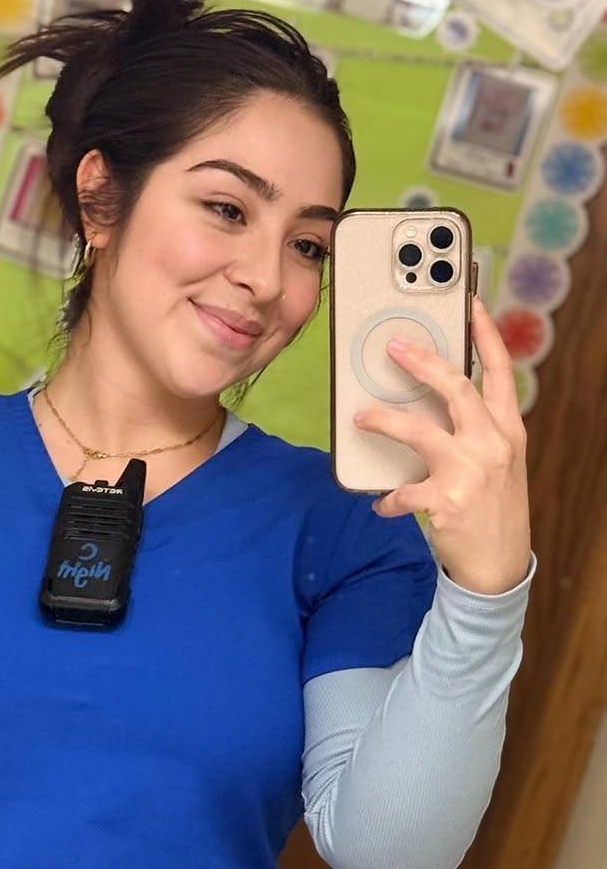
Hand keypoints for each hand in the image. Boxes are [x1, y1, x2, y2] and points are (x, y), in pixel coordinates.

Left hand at [352, 296, 531, 594]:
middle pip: (456, 388)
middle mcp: (493, 443)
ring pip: (419, 430)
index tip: (470, 304)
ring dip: (385, 420)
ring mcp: (470, 471)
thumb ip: (478, 429)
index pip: (500, 371)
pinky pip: (403, 491)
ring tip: (361, 418)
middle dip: (422, 363)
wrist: (500, 563)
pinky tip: (382, 505)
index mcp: (508, 429)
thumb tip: (438, 400)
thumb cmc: (494, 507)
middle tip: (394, 347)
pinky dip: (388, 499)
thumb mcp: (499, 461)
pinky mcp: (446, 500)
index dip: (485, 334)